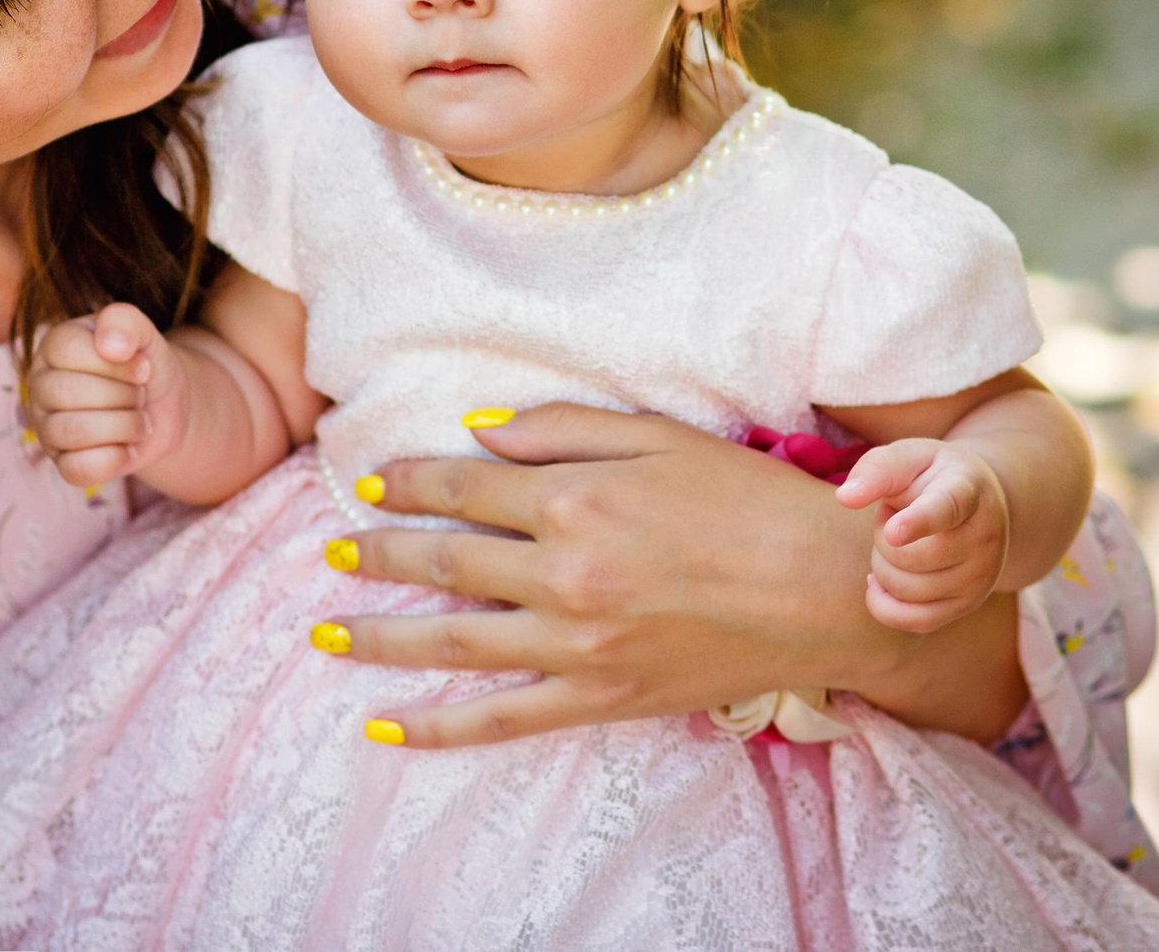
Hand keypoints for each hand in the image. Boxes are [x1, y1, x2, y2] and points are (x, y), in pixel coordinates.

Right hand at [27, 303, 186, 488]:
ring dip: (123, 426)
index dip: (115, 362)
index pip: (67, 350)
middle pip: (66, 392)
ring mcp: (46, 426)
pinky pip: (76, 470)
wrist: (163, 408)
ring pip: (71, 432)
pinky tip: (130, 447)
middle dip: (121, 396)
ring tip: (141, 420)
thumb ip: (126, 322)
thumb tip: (110, 345)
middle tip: (141, 395)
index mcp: (54, 346)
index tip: (144, 368)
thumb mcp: (145, 334)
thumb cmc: (145, 366)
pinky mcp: (62, 462)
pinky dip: (114, 460)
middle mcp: (41, 385)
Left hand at [316, 404, 1026, 749]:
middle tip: (331, 553)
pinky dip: (440, 729)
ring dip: (382, 637)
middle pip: (445, 561)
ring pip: (454, 643)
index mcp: (576, 500)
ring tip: (326, 632)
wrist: (831, 590)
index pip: (463, 488)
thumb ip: (562, 429)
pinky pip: (503, 720)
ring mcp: (579, 645)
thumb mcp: (659, 436)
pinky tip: (387, 727)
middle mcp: (564, 574)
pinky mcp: (601, 697)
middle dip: (379, 554)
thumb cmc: (752, 501)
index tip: (372, 481)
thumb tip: (479, 429)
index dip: (410, 482)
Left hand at [835, 438, 1009, 632]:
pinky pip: (913, 620)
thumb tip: (845, 498)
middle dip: (882, 537)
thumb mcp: (910, 456)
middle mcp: (983, 538)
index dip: (919, 522)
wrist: (982, 504)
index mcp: (967, 492)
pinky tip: (881, 580)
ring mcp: (980, 577)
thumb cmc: (933, 476)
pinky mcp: (967, 605)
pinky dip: (884, 604)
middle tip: (893, 518)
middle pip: (911, 557)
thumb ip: (877, 469)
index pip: (945, 509)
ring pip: (907, 589)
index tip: (894, 531)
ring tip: (898, 542)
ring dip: (883, 566)